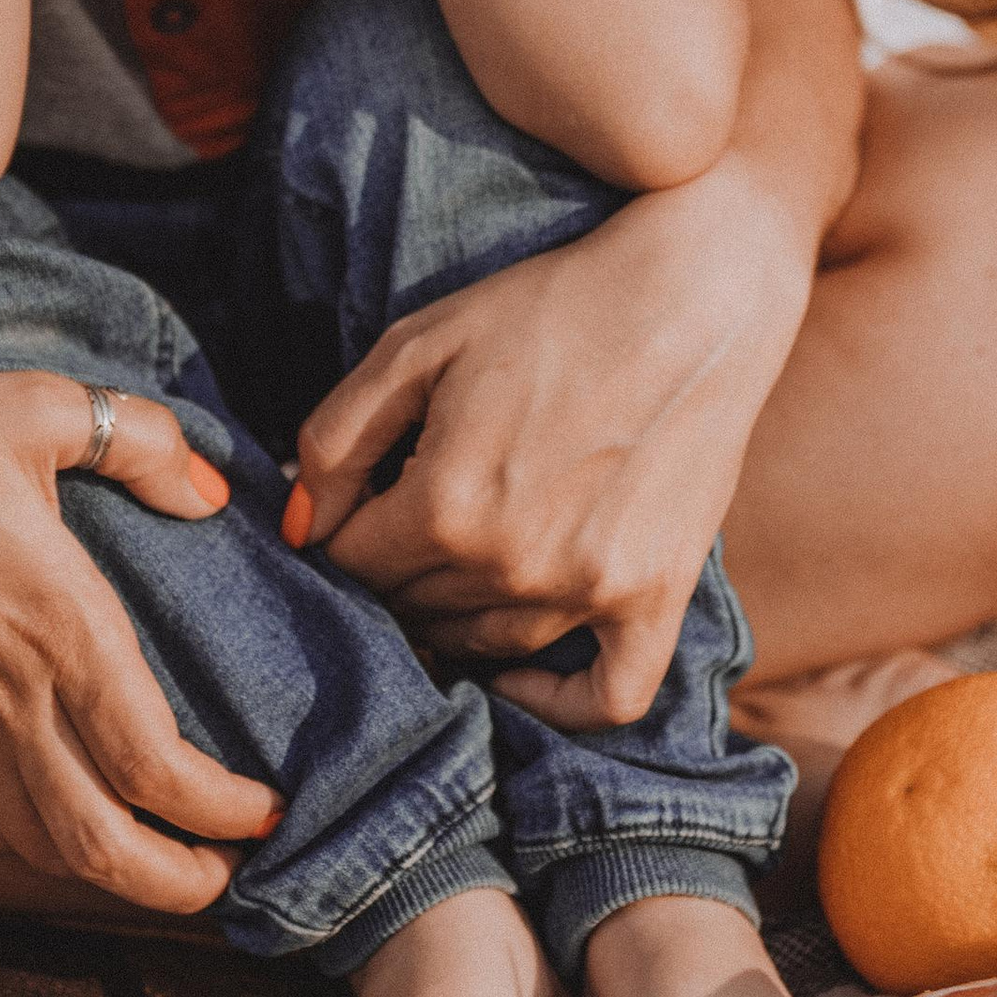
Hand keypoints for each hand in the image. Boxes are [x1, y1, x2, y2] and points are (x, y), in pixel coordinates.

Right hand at [0, 363, 283, 902]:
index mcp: (59, 625)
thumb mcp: (35, 407)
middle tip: (225, 879)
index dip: (221, 809)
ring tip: (159, 869)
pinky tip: (57, 838)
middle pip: (103, 840)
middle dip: (177, 879)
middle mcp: (6, 697)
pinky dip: (26, 849)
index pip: (157, 762)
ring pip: (38, 848)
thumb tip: (216, 491)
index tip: (263, 811)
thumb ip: (141, 442)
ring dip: (109, 876)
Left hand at [285, 169, 811, 726]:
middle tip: (410, 521)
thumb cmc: (550, 307)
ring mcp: (591, 589)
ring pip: (485, 649)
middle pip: (412, 612)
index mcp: (445, 504)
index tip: (363, 498)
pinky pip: (606, 698)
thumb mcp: (417, 344)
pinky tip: (518, 670)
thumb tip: (299, 526)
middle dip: (394, 572)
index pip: (351, 565)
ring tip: (452, 567)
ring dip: (452, 622)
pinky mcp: (657, 596)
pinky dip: (557, 702)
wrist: (697, 295)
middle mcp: (514, 565)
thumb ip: (337, 438)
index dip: (343, 531)